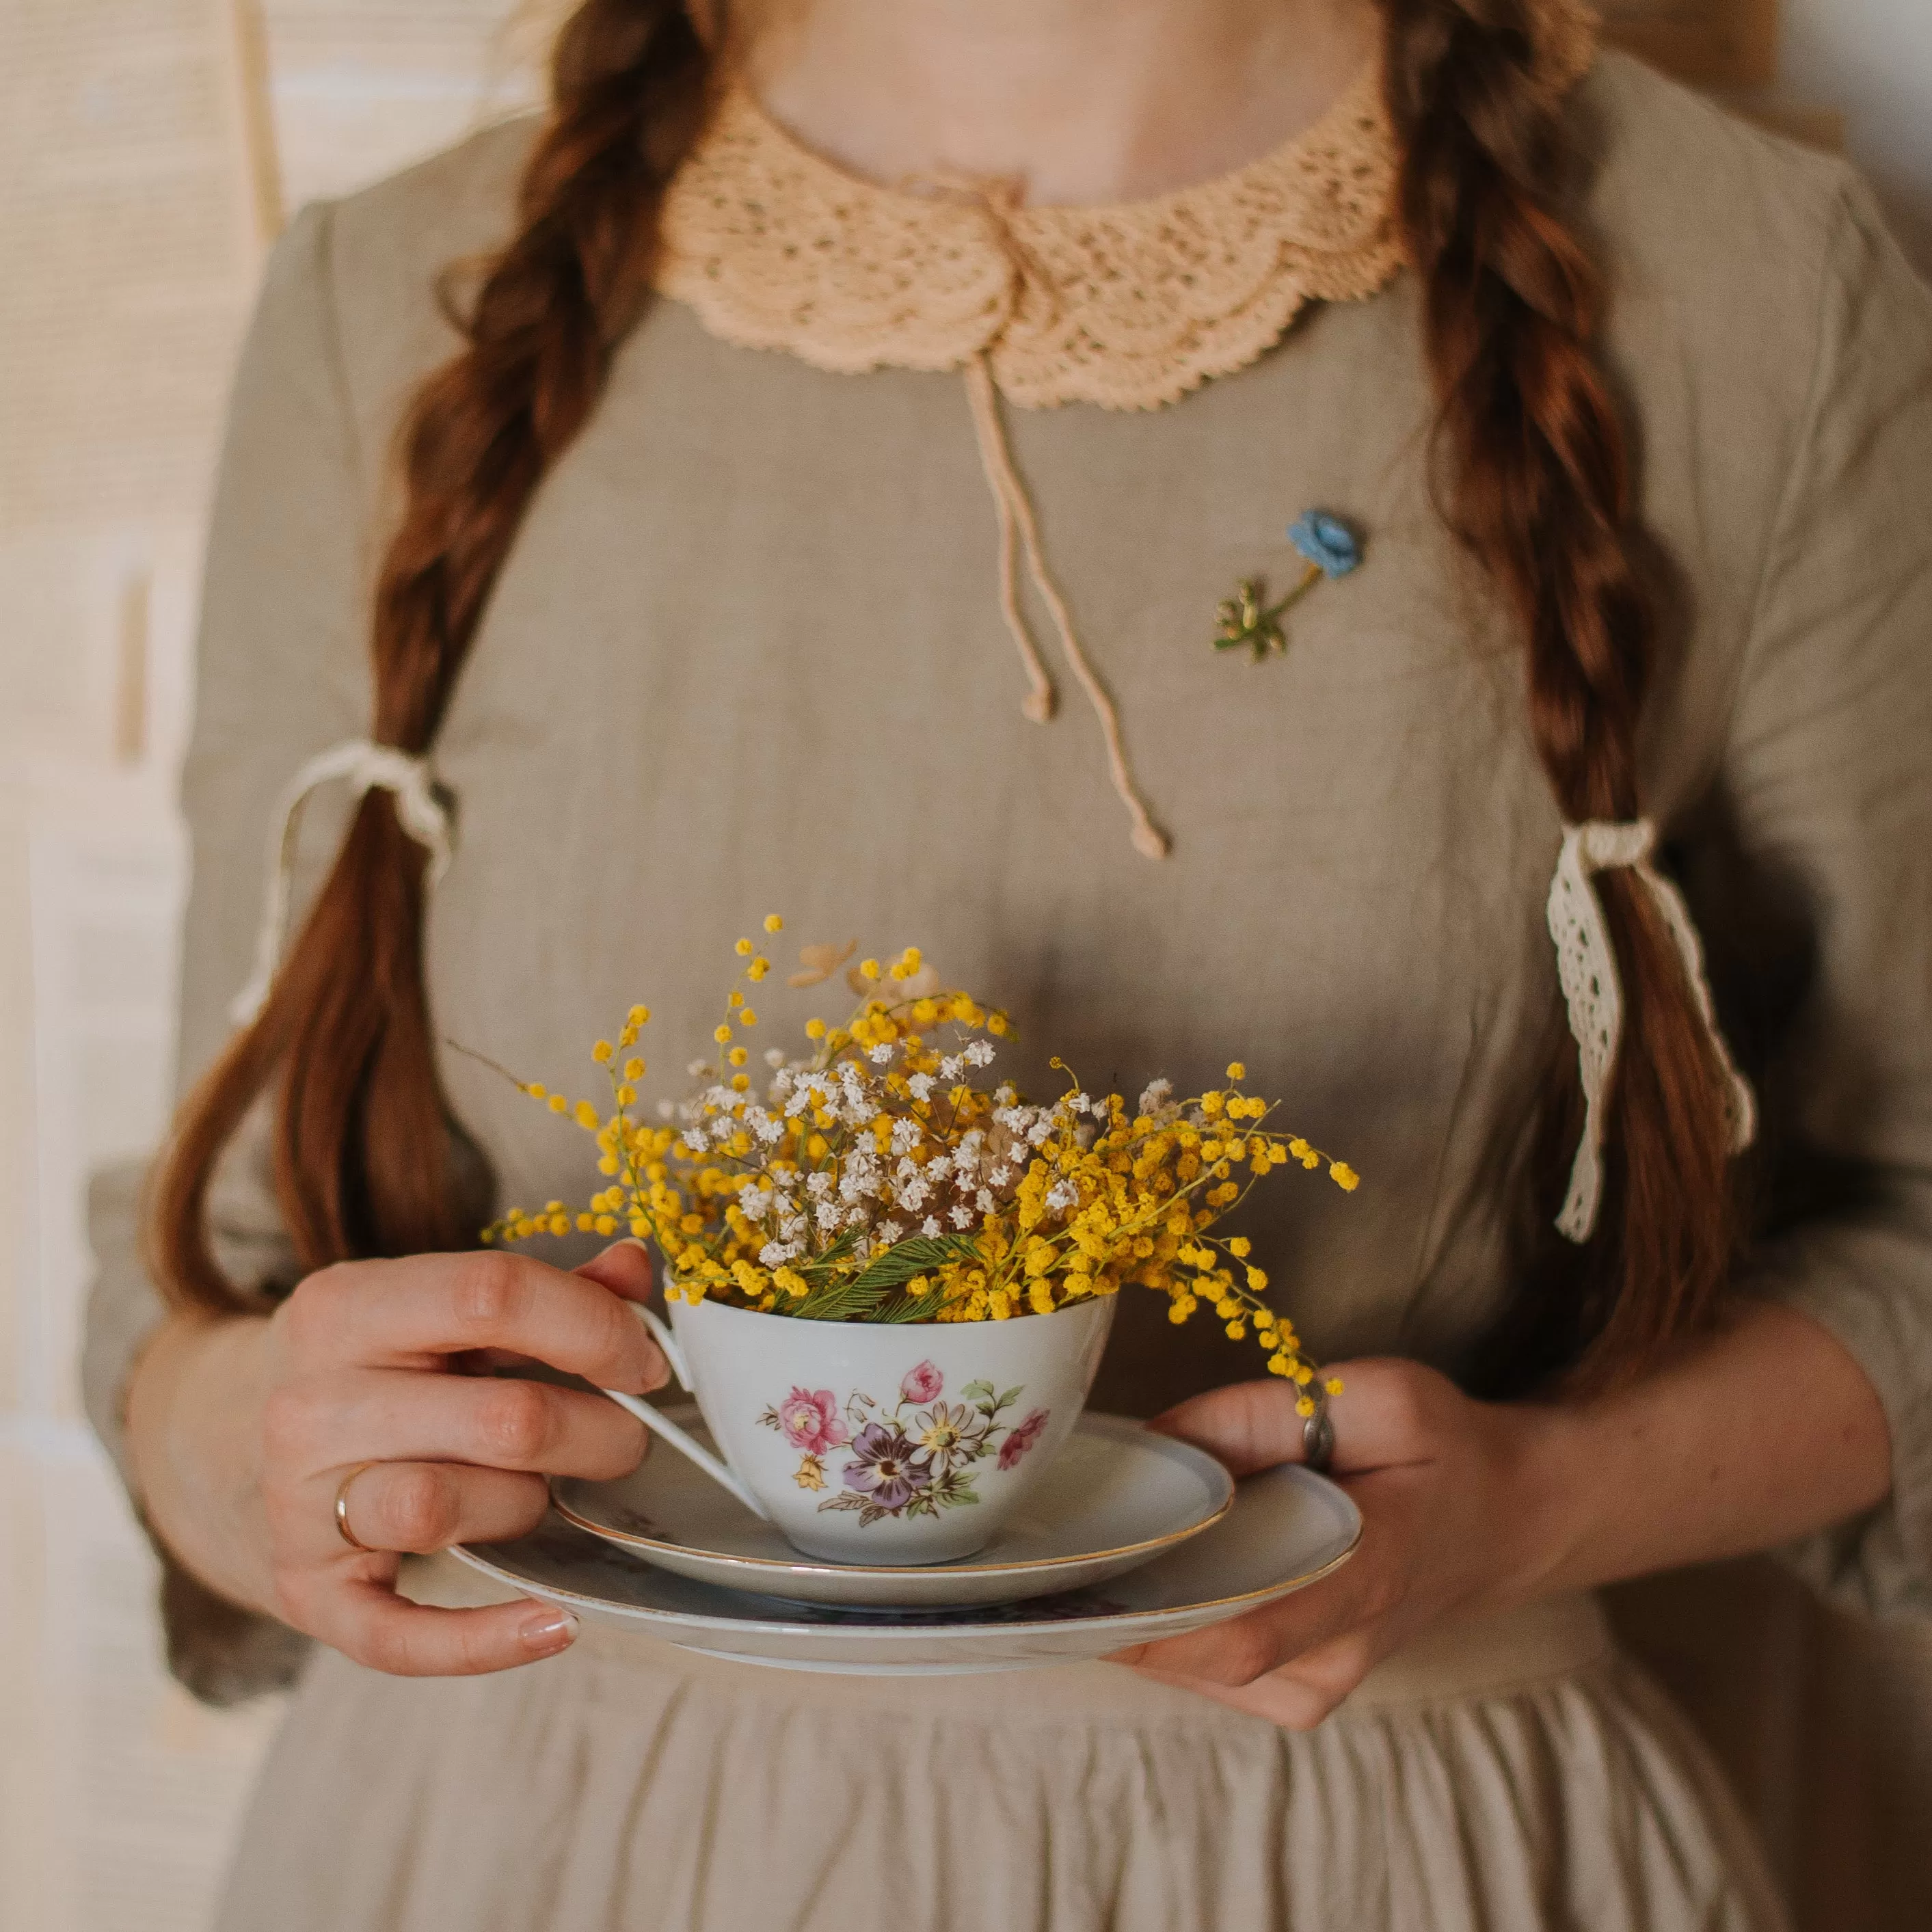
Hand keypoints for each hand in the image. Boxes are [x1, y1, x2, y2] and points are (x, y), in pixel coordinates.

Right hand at [134, 1241, 668, 1678]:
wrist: (232, 1447)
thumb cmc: (380, 1370)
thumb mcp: (441, 1312)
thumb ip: (547, 1291)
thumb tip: (634, 1268)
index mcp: (348, 1306)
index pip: (492, 1292)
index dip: (594, 1328)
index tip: (646, 1363)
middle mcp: (310, 1402)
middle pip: (500, 1418)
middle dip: (596, 1433)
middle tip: (626, 1441)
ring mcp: (297, 1503)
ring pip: (446, 1509)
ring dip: (530, 1506)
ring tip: (548, 1493)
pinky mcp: (306, 1593)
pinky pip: (399, 1636)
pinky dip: (484, 1641)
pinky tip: (555, 1625)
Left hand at [1109, 1361, 1561, 1727]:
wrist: (1511, 1520)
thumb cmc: (1447, 1452)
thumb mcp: (1382, 1396)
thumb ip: (1269, 1415)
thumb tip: (1161, 1442)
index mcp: (1365, 1579)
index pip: (1246, 1631)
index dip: (1151, 1621)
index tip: (1074, 1587)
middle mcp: (1337, 1656)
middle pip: (1200, 1654)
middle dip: (1114, 1606)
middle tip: (1046, 1548)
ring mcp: (1319, 1686)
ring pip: (1193, 1666)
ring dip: (1132, 1612)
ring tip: (1083, 1545)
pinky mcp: (1299, 1689)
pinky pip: (1207, 1667)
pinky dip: (1163, 1623)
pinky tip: (1141, 1567)